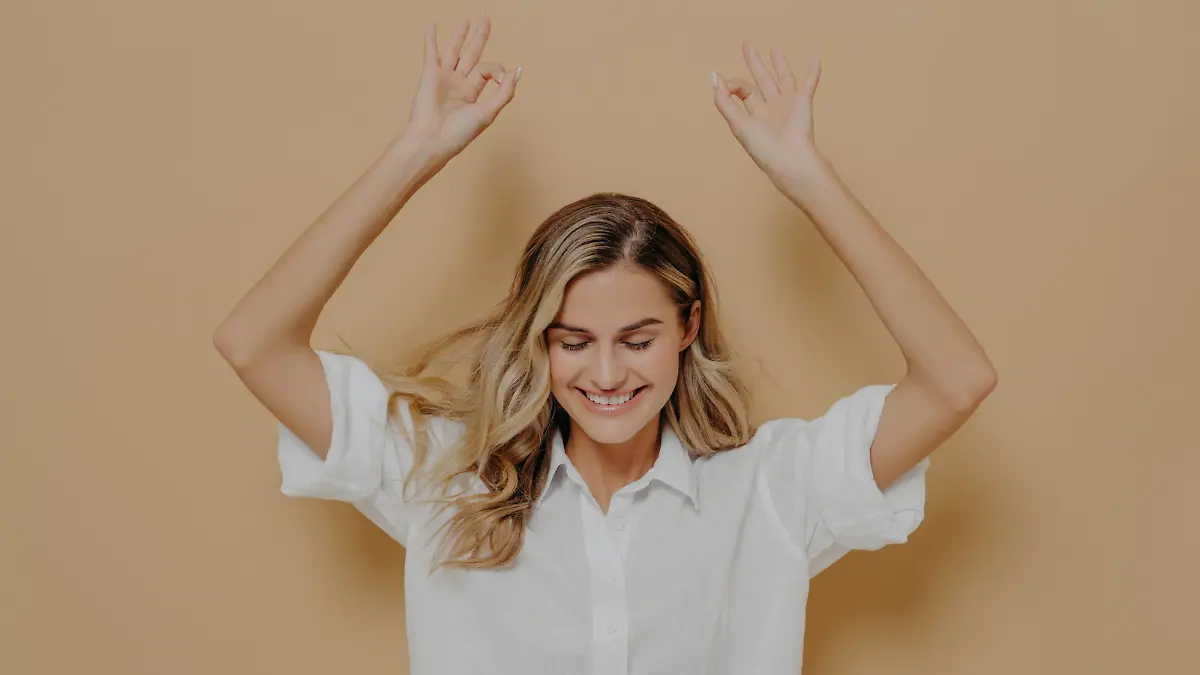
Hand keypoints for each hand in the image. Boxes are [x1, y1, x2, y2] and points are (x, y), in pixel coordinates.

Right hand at [401, 16, 519, 169]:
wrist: (431, 140)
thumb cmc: (459, 133)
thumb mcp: (488, 112)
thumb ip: (504, 91)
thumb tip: (518, 70)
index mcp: (472, 94)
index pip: (488, 70)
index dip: (497, 69)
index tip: (500, 78)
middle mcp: (458, 84)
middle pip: (472, 55)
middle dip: (479, 38)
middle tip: (485, 20)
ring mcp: (444, 78)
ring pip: (453, 51)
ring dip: (459, 36)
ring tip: (465, 22)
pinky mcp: (430, 75)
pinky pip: (431, 53)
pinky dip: (431, 39)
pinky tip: (432, 26)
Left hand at [712, 42, 828, 190]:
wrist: (790, 159)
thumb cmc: (763, 147)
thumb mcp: (737, 123)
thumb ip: (724, 101)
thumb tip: (714, 77)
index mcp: (753, 113)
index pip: (742, 90)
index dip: (733, 84)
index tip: (729, 86)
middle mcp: (770, 106)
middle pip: (760, 78)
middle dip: (754, 62)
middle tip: (747, 44)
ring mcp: (787, 104)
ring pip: (783, 77)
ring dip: (779, 63)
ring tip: (775, 49)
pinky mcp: (803, 102)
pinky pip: (809, 83)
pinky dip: (814, 72)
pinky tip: (816, 59)